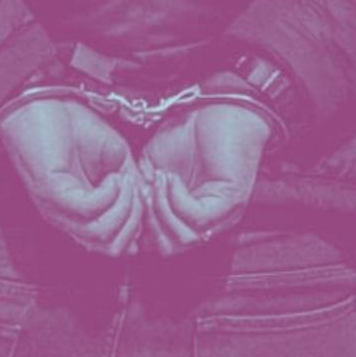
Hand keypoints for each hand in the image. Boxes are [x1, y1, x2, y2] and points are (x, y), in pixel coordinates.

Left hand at [0, 98, 142, 255]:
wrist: (41, 102)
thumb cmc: (74, 127)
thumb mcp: (116, 159)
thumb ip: (133, 184)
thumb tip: (151, 205)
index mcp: (82, 214)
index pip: (115, 244)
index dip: (139, 227)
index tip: (150, 199)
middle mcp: (68, 217)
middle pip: (110, 247)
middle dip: (135, 223)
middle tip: (138, 192)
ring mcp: (57, 208)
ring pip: (100, 235)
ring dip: (124, 209)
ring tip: (124, 181)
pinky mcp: (51, 193)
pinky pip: (87, 210)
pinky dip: (108, 196)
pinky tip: (111, 177)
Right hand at [137, 104, 271, 254]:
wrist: (218, 108)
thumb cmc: (189, 133)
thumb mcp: (152, 164)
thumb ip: (141, 188)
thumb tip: (126, 207)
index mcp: (188, 217)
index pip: (159, 244)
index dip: (137, 226)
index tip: (125, 199)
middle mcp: (207, 223)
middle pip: (169, 249)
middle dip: (147, 223)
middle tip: (140, 193)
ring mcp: (221, 215)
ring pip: (183, 239)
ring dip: (161, 211)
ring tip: (156, 181)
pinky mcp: (230, 201)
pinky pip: (197, 217)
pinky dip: (176, 199)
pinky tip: (170, 177)